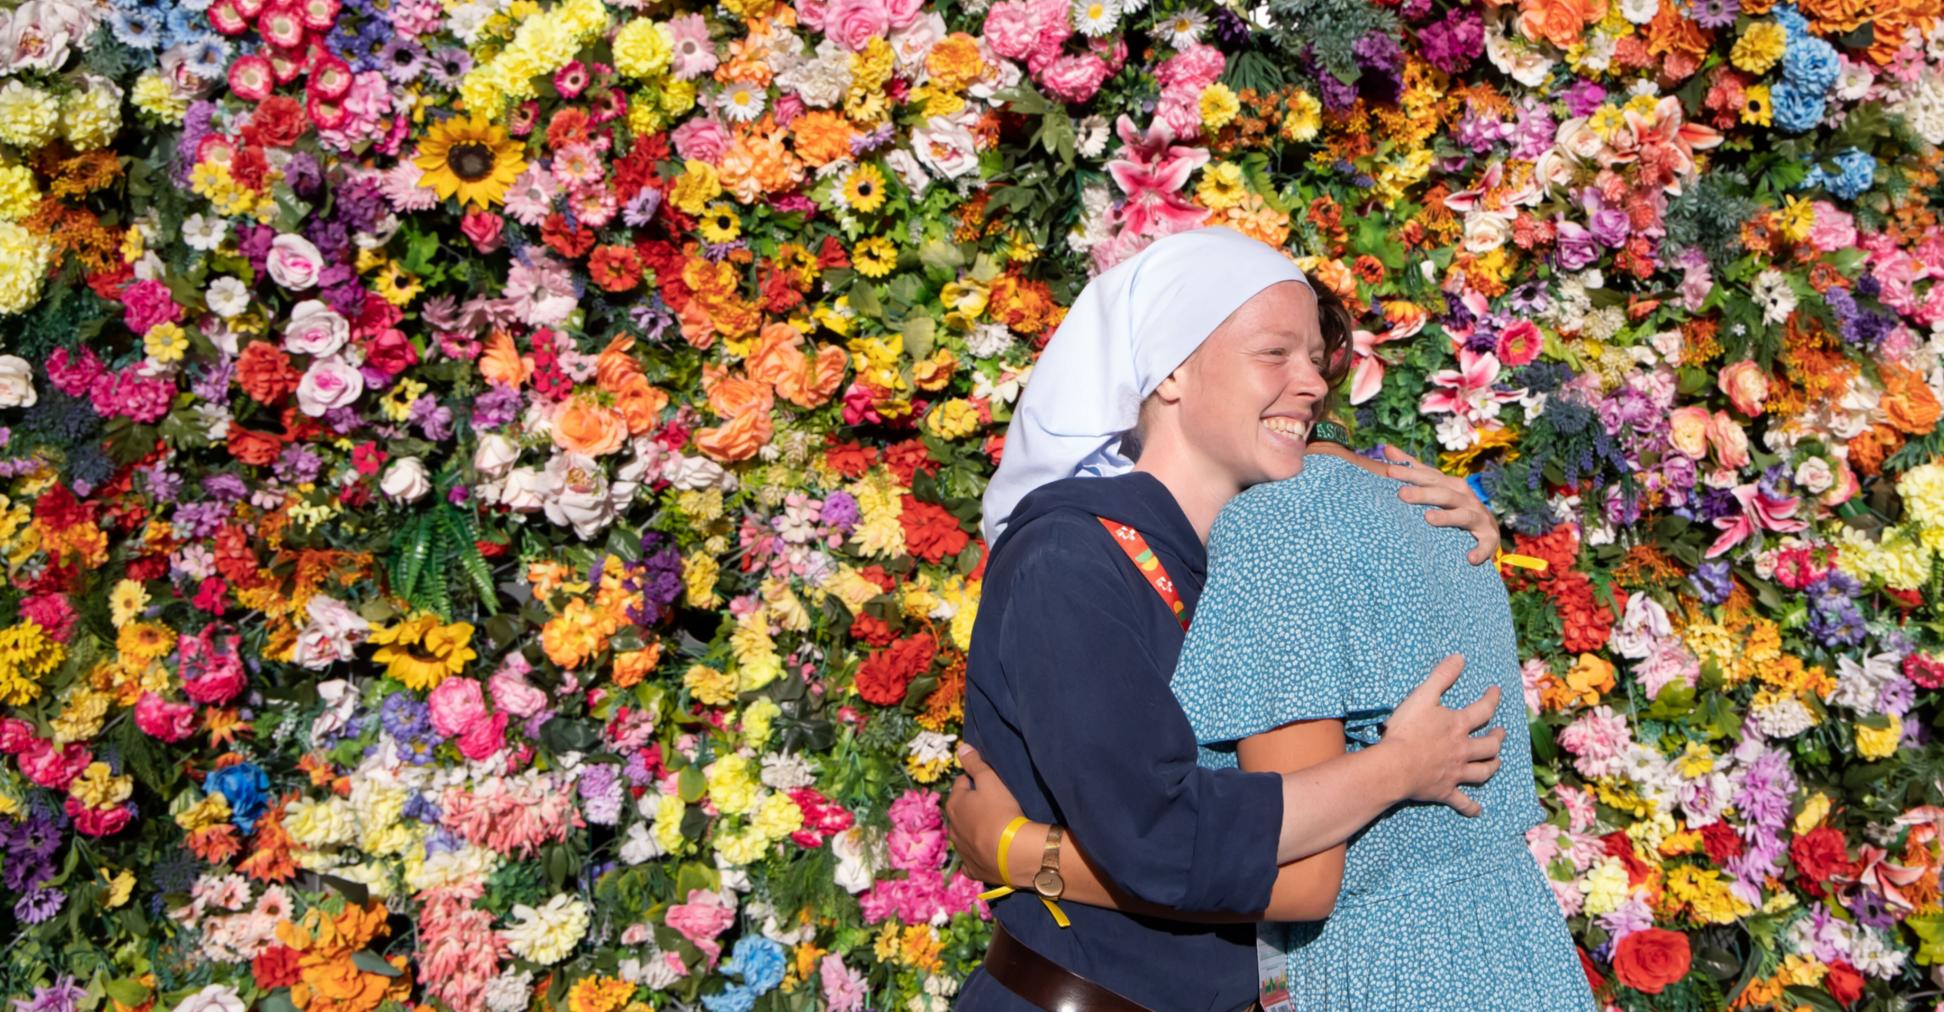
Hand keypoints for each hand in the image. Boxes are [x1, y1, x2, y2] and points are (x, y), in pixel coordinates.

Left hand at [945, 745, 1026, 885]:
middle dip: (972, 806)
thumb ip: (975, 764)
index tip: (988, 784)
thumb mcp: (990, 781)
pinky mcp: (973, 869)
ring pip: (964, 834)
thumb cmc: (1001, 812)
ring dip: (974, 830)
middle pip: (961, 811)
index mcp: (954, 805)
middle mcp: (952, 828)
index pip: (961, 784)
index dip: (975, 782)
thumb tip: (961, 748)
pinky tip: (987, 853)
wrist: (1013, 853)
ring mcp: (961, 851)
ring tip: (993, 828)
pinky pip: (971, 860)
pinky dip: (977, 855)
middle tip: (993, 806)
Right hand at [1376, 654, 1503, 816]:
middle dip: (1497, 737)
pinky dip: (1470, 806)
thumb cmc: (1406, 730)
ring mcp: (1456, 772)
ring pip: (1482, 771)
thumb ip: (1441, 676)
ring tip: (1496, 763)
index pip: (1483, 710)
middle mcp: (1463, 749)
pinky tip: (1477, 810)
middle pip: (1489, 745)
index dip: (1492, 699)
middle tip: (1501, 732)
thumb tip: (1460, 658)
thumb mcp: (1422, 696)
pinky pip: (1462, 802)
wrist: (1395, 765)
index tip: (1496, 691)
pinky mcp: (1445, 791)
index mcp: (1458, 725)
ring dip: (1491, 766)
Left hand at [1381, 444, 1500, 565]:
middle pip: (1443, 493)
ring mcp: (1478, 517)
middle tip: (1401, 494)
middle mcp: (1465, 498)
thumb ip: (1413, 469)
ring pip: (1463, 515)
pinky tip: (1470, 558)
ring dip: (1447, 517)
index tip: (1389, 471)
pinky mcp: (1489, 537)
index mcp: (1450, 485)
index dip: (1410, 473)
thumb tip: (1387, 448)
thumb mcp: (1435, 486)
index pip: (1428, 476)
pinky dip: (1480, 550)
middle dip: (1423, 493)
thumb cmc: (1454, 505)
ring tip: (1429, 518)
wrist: (1486, 529)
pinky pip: (1486, 544)